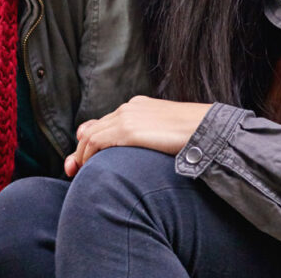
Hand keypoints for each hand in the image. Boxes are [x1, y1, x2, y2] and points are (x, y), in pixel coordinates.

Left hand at [65, 96, 211, 176]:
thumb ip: (146, 137)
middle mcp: (129, 108)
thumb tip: (129, 151)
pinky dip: (88, 156)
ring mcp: (127, 116)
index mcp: (138, 106)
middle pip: (93, 128)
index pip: (105, 122)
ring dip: (81, 155)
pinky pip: (97, 142)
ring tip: (77, 172)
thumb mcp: (166, 134)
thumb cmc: (195, 135)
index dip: (90, 139)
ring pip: (91, 135)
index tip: (83, 158)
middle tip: (72, 168)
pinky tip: (88, 169)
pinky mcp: (128, 129)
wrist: (209, 129)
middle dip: (80, 149)